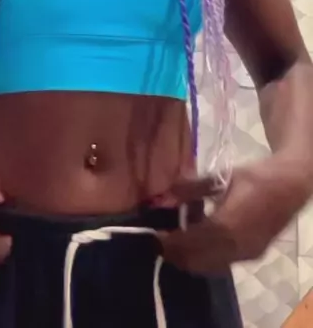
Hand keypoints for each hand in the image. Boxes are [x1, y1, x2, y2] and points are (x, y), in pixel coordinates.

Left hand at [158, 155, 309, 273]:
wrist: (291, 186)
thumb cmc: (255, 177)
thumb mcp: (221, 177)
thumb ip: (191, 188)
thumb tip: (163, 196)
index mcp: (229, 225)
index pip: (192, 242)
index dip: (171, 242)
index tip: (152, 237)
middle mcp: (238, 246)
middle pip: (198, 260)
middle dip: (177, 254)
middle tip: (159, 241)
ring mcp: (246, 254)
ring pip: (209, 266)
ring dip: (189, 257)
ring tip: (175, 241)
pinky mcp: (252, 256)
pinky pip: (221, 263)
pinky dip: (204, 256)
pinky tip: (196, 239)